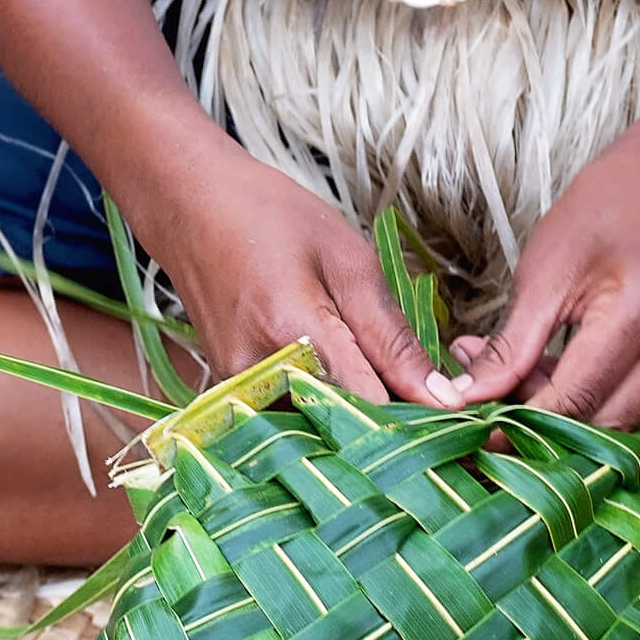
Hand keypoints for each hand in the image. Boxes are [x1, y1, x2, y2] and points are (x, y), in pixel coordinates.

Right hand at [143, 150, 458, 405]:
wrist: (188, 206)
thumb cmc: (270, 217)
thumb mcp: (347, 259)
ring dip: (352, 425)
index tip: (451, 418)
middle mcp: (255, 372)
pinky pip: (286, 419)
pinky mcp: (227, 393)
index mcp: (292, 330)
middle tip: (423, 410)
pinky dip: (320, 412)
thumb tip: (441, 399)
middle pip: (339, 432)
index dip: (416, 418)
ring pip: (312, 433)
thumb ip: (392, 336)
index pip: (369, 407)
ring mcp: (234, 388)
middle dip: (388, 432)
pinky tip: (341, 388)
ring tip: (382, 394)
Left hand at [453, 131, 639, 426]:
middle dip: (539, 421)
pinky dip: (589, 397)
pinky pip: (633, 402)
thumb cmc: (601, 213)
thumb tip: (467, 399)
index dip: (520, 424)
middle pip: (600, 422)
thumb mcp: (542, 272)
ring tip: (515, 371)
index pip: (574, 399)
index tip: (474, 429)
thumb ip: (508, 345)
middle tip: (488, 395)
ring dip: (562, 411)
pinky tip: (550, 367)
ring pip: (616, 419)